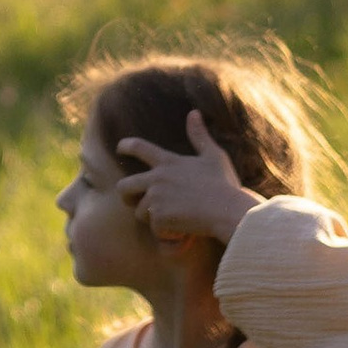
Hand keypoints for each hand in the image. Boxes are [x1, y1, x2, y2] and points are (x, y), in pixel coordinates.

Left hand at [117, 107, 259, 250]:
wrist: (228, 211)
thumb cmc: (224, 185)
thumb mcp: (214, 156)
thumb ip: (200, 136)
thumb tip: (194, 112)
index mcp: (168, 162)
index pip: (139, 147)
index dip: (126, 146)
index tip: (119, 148)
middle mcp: (157, 178)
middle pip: (124, 187)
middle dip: (126, 195)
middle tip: (134, 201)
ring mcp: (156, 198)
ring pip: (140, 212)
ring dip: (153, 218)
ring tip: (174, 219)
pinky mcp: (158, 217)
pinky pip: (154, 229)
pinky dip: (165, 234)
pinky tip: (182, 231)